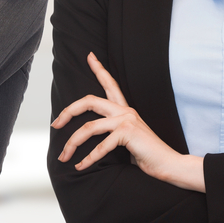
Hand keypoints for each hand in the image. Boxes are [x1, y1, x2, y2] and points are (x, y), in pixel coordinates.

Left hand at [51, 53, 204, 191]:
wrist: (169, 164)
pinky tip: (80, 166)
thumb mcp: (127, 138)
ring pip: (89, 127)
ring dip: (72, 143)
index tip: (89, 56)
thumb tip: (91, 136)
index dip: (99, 69)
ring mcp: (126, 120)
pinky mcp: (127, 133)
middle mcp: (124, 111)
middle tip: (55, 124)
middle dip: (68, 111)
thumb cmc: (147, 154)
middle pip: (89, 101)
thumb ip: (112, 132)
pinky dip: (88, 158)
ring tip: (63, 156)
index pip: (110, 84)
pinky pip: (100, 146)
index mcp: (125, 109)